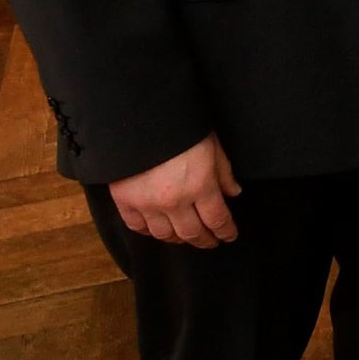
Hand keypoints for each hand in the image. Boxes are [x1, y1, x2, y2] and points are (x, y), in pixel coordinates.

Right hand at [108, 132, 240, 247]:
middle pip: (191, 233)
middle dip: (204, 240)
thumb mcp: (212, 144)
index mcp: (200, 186)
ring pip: (165, 235)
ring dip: (178, 239)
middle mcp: (174, 202)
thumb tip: (233, 193)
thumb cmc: (183, 127)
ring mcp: (147, 205)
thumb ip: (223, 172)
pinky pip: (138, 227)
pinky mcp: (125, 202)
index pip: (217, 219)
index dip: (225, 231)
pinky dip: (150, 232)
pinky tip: (158, 229)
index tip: (230, 236)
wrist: (140, 118)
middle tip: (211, 241)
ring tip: (186, 237)